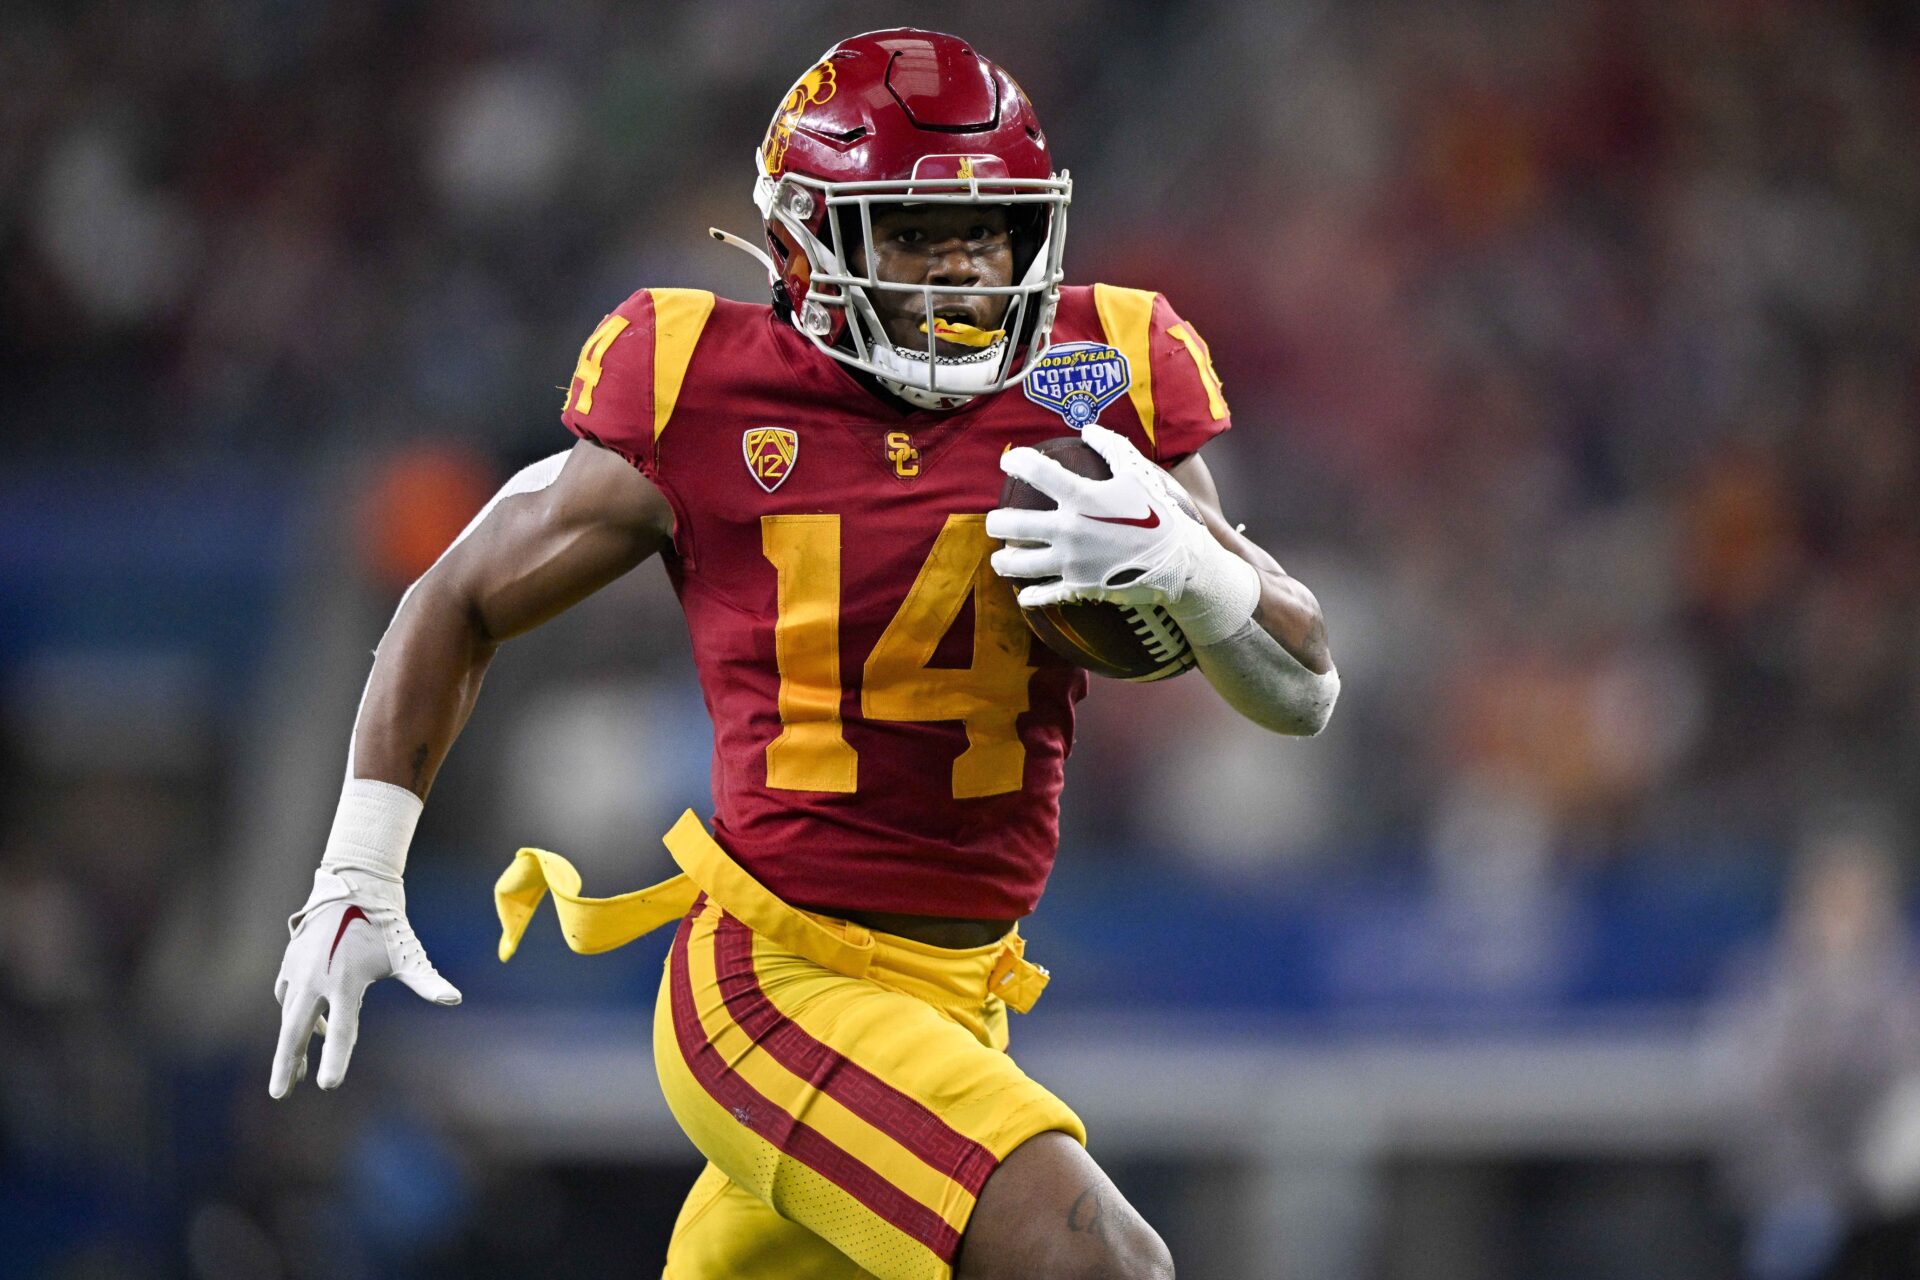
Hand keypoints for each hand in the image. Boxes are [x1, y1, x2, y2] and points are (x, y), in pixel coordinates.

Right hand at [270, 868, 459, 1097]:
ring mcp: (299, 970)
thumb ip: (427, 981)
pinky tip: (306, 1028)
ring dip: (290, 1045)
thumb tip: (454, 999)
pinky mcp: (289, 962)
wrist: (356, 886)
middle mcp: (317, 979)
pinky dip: (293, 1014)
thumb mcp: (407, 955)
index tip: (328, 1086)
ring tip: (295, 1075)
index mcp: (346, 982)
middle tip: (281, 1094)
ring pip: (289, 1016)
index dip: (335, 1059)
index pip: (341, 1030)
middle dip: (287, 1064)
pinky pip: (287, 996)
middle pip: (295, 1030)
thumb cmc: (387, 925)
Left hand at [986, 423, 1215, 611]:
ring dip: (1004, 559)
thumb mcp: (1139, 474)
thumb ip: (1112, 448)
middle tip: (996, 520)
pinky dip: (1030, 595)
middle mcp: (1069, 530)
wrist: (1181, 564)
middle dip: (997, 521)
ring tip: (1001, 557)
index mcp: (1082, 497)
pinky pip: (1044, 594)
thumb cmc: (1162, 514)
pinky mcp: (1079, 587)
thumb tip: (1088, 429)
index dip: (1016, 463)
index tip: (1009, 463)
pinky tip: (1023, 595)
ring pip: (1018, 563)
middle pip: (1012, 524)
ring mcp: (1071, 562)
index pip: (1035, 471)